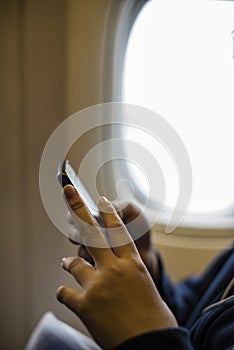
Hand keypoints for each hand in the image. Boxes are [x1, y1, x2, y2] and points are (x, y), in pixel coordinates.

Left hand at [57, 185, 176, 349]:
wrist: (151, 346)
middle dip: (77, 208)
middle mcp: (115, 269)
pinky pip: (65, 291)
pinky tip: (67, 294)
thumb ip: (128, 274)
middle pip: (92, 232)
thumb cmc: (154, 320)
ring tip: (65, 261)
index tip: (101, 200)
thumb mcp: (146, 289)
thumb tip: (113, 269)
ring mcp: (98, 285)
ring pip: (75, 261)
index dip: (109, 214)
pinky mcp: (85, 304)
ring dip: (69, 261)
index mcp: (133, 264)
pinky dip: (65, 292)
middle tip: (67, 190)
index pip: (119, 232)